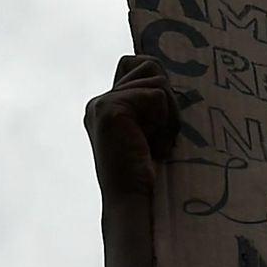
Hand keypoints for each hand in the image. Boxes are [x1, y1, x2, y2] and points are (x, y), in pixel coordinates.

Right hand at [84, 55, 178, 198]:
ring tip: (157, 143)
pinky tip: (153, 146)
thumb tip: (165, 73)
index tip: (158, 126)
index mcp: (104, 106)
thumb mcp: (148, 131)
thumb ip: (150, 103)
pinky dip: (164, 121)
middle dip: (167, 100)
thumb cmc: (145, 173)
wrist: (130, 201)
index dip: (157, 89)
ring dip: (168, 114)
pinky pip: (157, 95)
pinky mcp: (111, 108)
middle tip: (160, 136)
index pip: (137, 65)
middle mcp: (99, 102)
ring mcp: (102, 103)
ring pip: (157, 80)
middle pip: (149, 65)